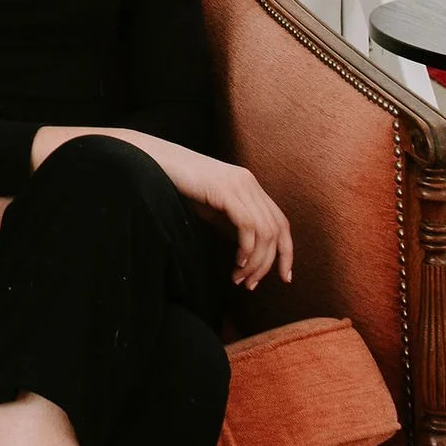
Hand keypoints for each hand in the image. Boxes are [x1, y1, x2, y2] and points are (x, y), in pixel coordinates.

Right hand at [185, 156, 294, 290]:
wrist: (158, 161)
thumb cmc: (182, 186)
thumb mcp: (213, 209)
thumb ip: (232, 224)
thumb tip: (248, 253)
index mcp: (251, 187)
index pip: (281, 223)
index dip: (287, 252)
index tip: (284, 277)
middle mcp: (250, 184)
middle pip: (276, 231)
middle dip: (268, 264)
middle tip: (251, 284)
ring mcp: (240, 185)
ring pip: (264, 232)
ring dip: (255, 262)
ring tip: (239, 278)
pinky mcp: (226, 190)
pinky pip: (247, 225)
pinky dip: (246, 248)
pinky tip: (236, 262)